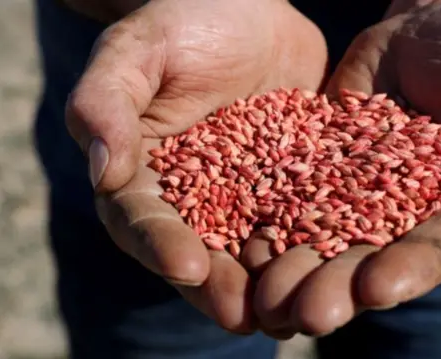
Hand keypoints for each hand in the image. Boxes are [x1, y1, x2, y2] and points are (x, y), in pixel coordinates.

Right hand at [65, 0, 327, 333]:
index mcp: (148, 173)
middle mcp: (198, 195)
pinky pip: (307, 214)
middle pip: (204, 250)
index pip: (146, 221)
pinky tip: (339, 263)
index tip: (188, 267)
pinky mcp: (295, 180)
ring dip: (273, 282)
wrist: (247, 4)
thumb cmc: (182, 18)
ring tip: (295, 312)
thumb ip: (107, 104)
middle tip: (247, 316)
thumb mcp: (137, 50)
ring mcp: (249, 191)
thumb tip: (101, 172)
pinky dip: (319, 241)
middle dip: (223, 286)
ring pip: (257, 245)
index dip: (162, 246)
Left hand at [245, 0, 440, 336]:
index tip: (378, 286)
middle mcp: (417, 214)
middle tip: (308, 314)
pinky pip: (297, 197)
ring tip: (267, 298)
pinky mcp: (328, 167)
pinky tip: (244, 248)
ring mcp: (366, 195)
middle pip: (379, 258)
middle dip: (343, 287)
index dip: (414, 268)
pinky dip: (272, 223)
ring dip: (299, 271)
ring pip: (330, 239)